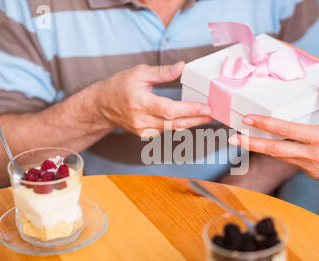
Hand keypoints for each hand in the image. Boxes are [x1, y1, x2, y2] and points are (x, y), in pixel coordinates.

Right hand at [96, 62, 212, 136]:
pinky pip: (168, 130)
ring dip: (192, 123)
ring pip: (173, 129)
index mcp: (139, 102)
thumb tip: (182, 67)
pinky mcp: (146, 134)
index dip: (189, 110)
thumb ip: (161, 72)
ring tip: (209, 116)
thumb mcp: (139, 73)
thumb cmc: (120, 86)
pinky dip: (182, 124)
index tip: (206, 107)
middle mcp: (142, 120)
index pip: (169, 110)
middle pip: (175, 123)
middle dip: (197, 119)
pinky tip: (193, 119)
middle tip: (215, 114)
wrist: (102, 106)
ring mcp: (144, 130)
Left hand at [228, 82, 318, 193]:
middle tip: (231, 138)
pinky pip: (290, 161)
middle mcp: (310, 156)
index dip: (265, 124)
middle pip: (274, 150)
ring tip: (243, 141)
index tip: (248, 119)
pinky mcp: (310, 173)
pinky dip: (278, 153)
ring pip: (279, 156)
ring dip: (260, 149)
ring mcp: (309, 167)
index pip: (286, 130)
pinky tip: (270, 147)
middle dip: (250, 143)